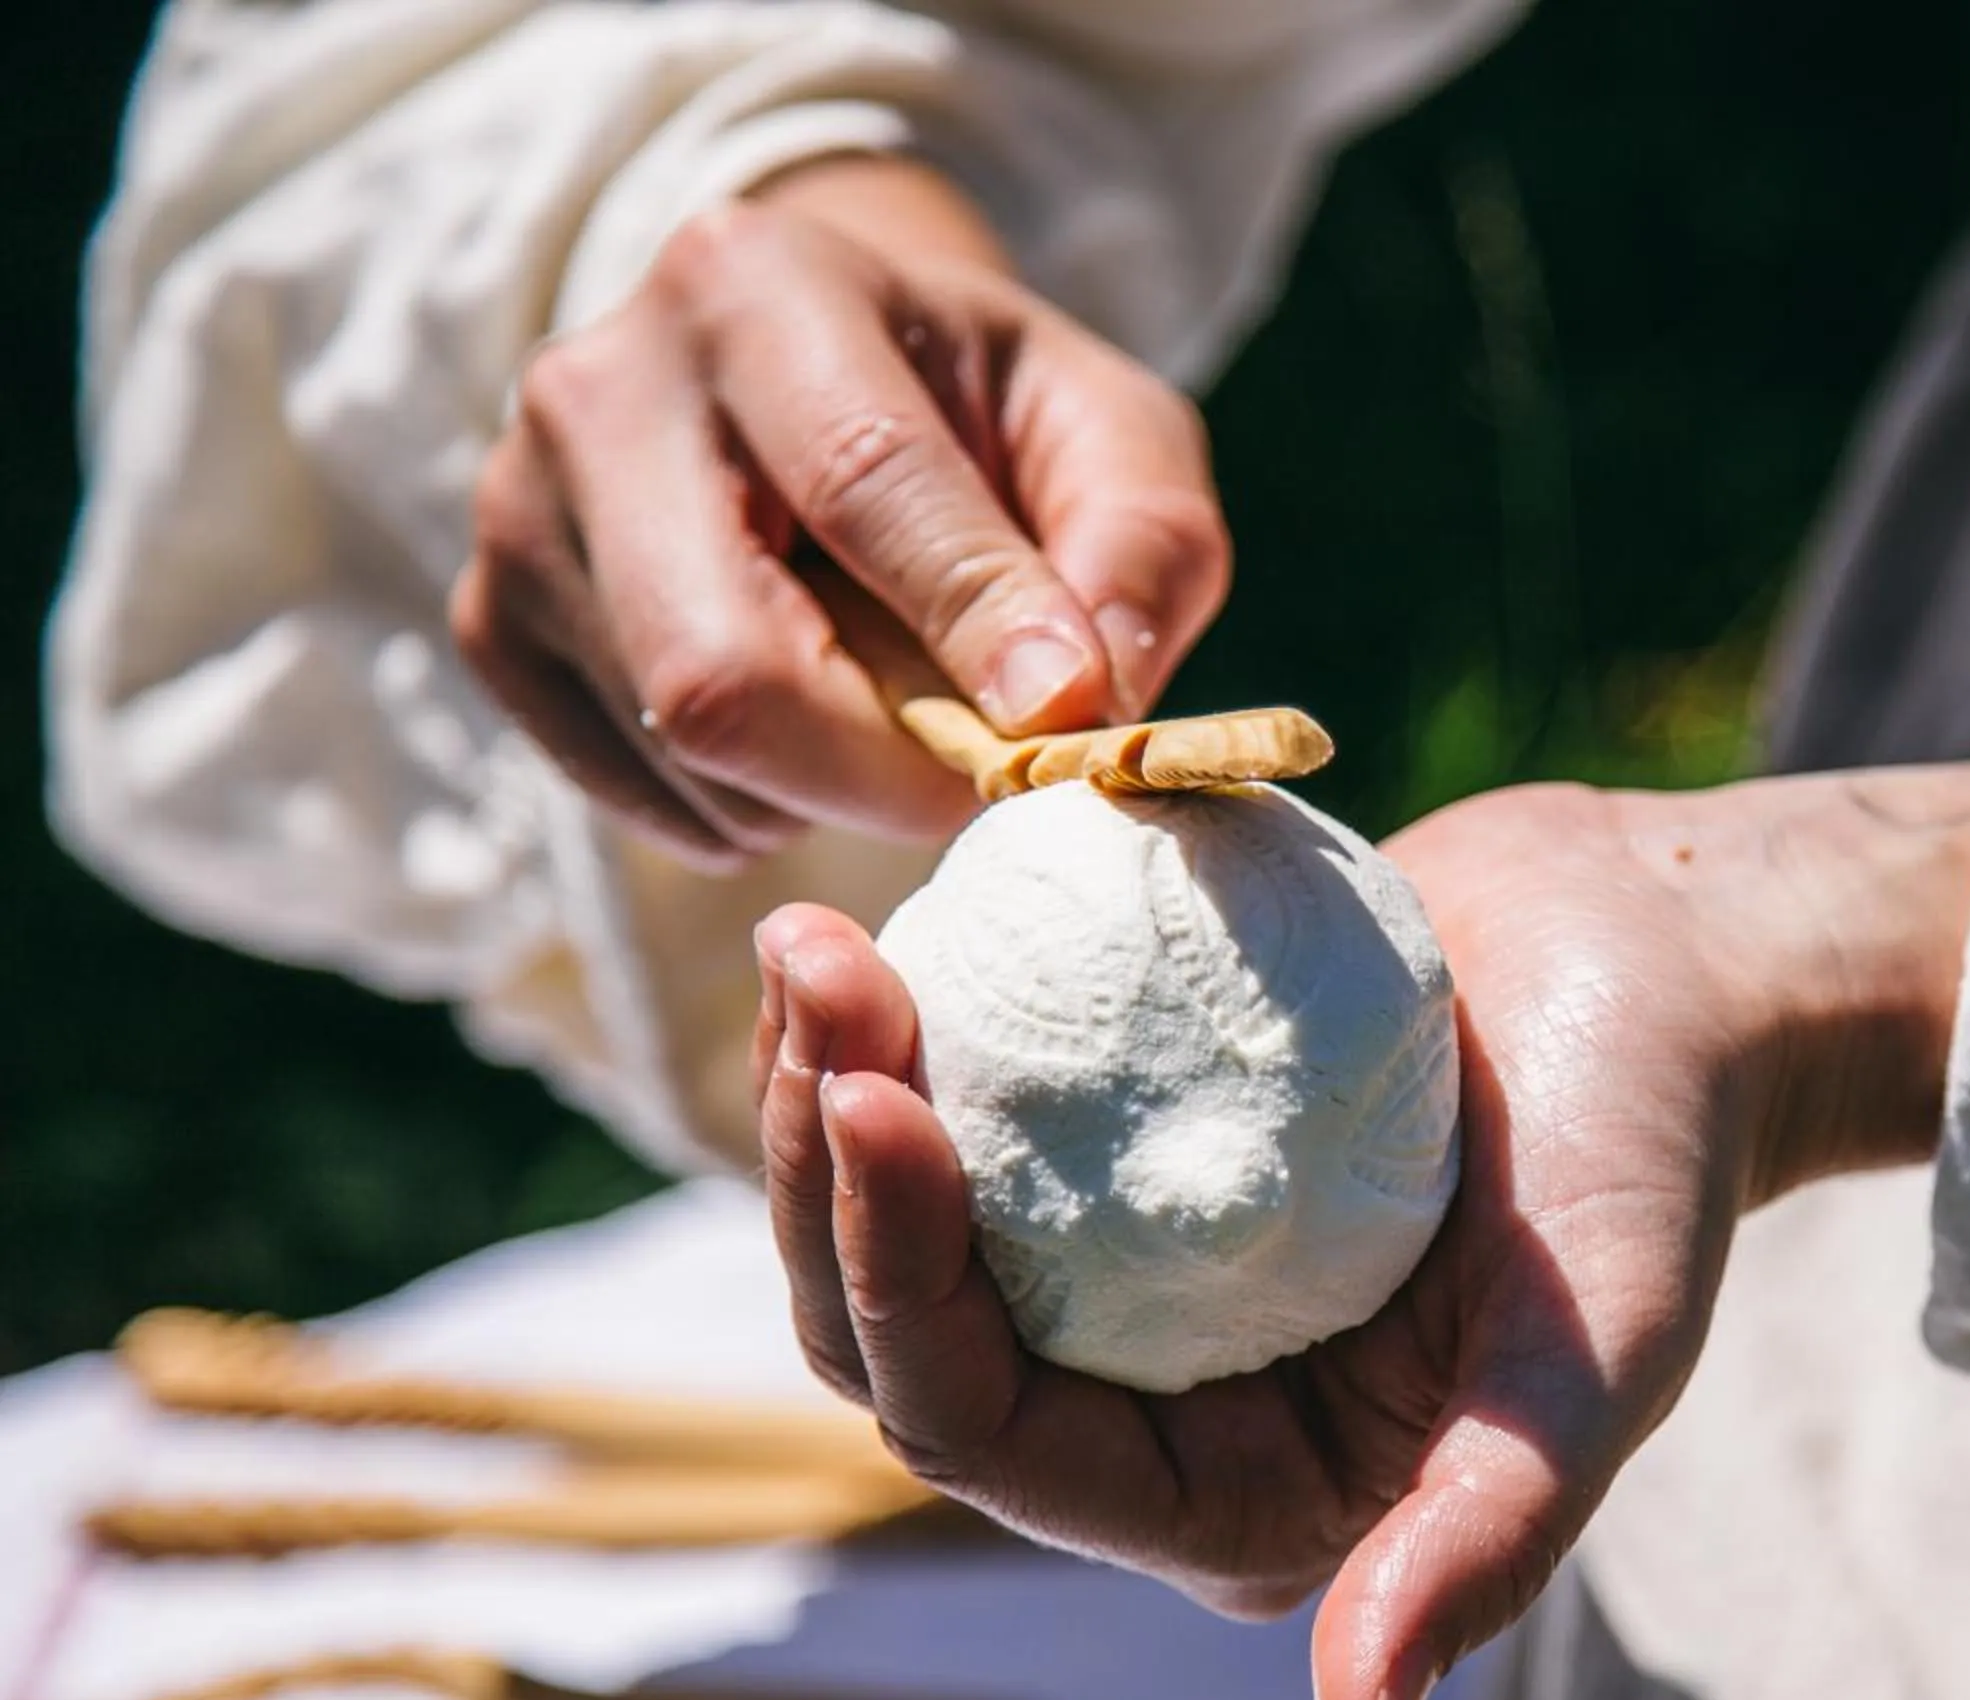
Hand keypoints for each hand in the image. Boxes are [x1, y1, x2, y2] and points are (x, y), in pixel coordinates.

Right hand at [451, 154, 1230, 868]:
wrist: (815, 376)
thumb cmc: (979, 412)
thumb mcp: (1106, 431)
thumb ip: (1141, 546)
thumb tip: (1092, 699)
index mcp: (758, 285)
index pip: (863, 481)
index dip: (972, 622)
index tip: (1067, 721)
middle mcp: (599, 387)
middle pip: (725, 668)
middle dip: (886, 768)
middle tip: (987, 782)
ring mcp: (519, 512)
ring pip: (685, 751)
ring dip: (831, 792)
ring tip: (896, 719)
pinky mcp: (492, 625)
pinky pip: (636, 794)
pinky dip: (752, 808)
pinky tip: (806, 734)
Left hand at [754, 765, 1969, 1699]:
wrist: (1660, 968)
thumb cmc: (1648, 1164)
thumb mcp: (1591, 1360)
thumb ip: (1483, 1543)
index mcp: (1228, 1494)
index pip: (981, 1427)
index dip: (894, 1279)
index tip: (874, 1090)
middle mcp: (1148, 1400)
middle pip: (890, 1332)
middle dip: (823, 1172)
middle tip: (821, 964)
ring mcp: (1116, 1268)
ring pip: (897, 1222)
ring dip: (826, 1088)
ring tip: (819, 935)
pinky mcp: (1106, 1149)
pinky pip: (958, 1109)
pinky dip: (901, 1025)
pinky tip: (874, 917)